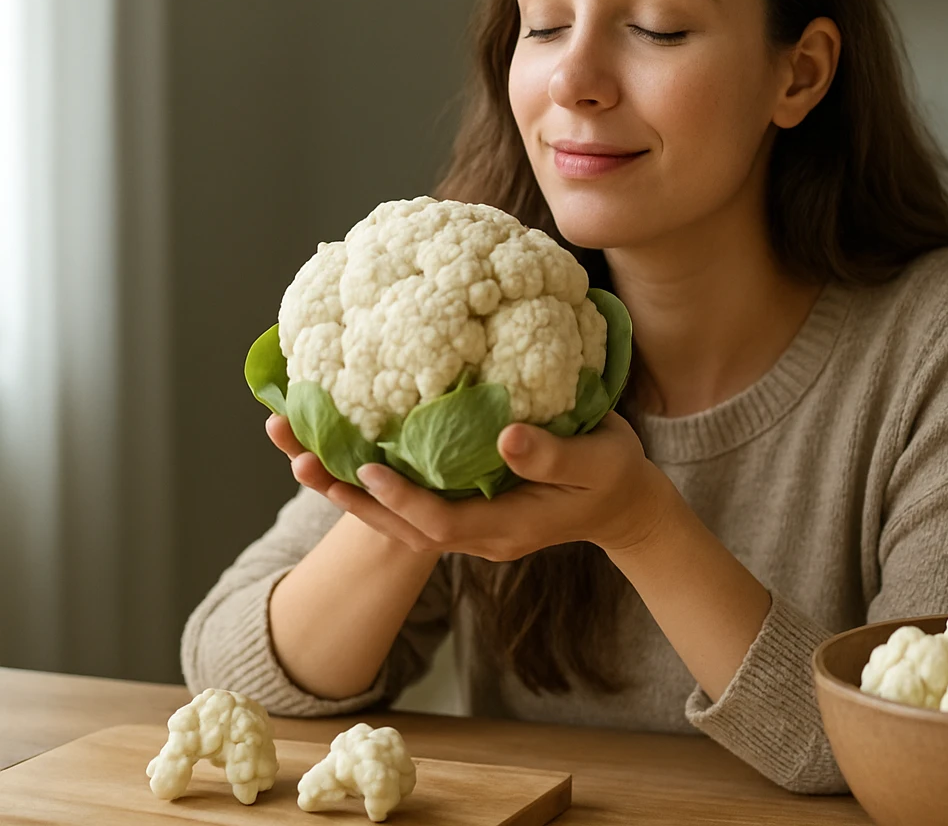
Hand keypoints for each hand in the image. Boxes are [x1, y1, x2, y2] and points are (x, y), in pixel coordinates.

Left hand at [266, 411, 680, 561]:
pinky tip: (343, 449)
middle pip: (399, 529)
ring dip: (348, 491)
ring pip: (397, 518)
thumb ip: (553, 455)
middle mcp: (477, 535)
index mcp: (506, 528)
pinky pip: (411, 500)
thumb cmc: (615, 477)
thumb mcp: (598, 462)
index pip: (439, 524)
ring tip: (299, 455)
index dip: (401, 498)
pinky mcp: (465, 506)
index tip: (366, 465)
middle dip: (347, 497)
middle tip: (299, 460)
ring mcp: (469, 525)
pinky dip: (374, 480)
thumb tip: (503, 436)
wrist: (624, 504)